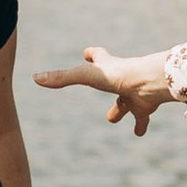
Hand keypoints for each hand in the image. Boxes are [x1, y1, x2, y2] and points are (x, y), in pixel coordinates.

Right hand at [34, 46, 173, 137]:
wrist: (151, 83)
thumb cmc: (119, 75)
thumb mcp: (85, 75)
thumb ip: (62, 78)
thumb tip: (36, 78)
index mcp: (107, 68)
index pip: (99, 57)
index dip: (93, 55)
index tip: (88, 52)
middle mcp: (122, 78)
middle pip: (112, 80)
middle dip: (107, 83)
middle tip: (102, 84)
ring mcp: (134, 92)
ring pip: (126, 101)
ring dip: (120, 109)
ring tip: (112, 119)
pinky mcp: (145, 106)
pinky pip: (142, 118)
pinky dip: (140, 125)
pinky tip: (139, 133)